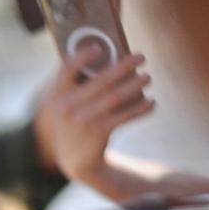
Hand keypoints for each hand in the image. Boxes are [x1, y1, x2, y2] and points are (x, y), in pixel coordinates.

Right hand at [36, 47, 154, 182]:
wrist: (74, 162)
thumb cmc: (76, 126)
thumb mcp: (68, 107)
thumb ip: (81, 87)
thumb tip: (114, 63)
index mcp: (57, 96)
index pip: (67, 69)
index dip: (83, 56)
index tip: (100, 47)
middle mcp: (68, 107)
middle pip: (101, 80)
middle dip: (124, 65)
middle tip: (141, 56)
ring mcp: (83, 120)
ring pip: (116, 96)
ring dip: (135, 84)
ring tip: (147, 77)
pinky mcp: (98, 133)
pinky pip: (124, 115)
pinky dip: (140, 108)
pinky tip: (151, 102)